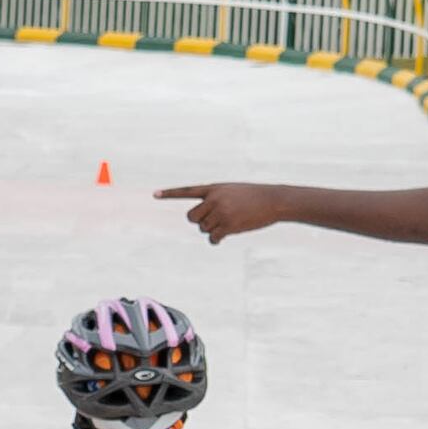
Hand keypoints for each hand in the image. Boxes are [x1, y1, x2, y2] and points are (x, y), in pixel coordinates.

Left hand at [162, 181, 280, 242]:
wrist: (274, 200)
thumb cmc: (255, 196)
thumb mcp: (233, 191)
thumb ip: (217, 199)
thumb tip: (206, 221)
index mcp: (214, 188)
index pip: (187, 191)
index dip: (170, 194)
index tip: (154, 195)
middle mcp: (214, 199)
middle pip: (192, 217)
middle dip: (199, 222)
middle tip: (212, 221)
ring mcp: (221, 212)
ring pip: (203, 229)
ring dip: (212, 230)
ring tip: (228, 224)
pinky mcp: (229, 225)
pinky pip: (213, 238)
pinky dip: (215, 240)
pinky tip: (223, 237)